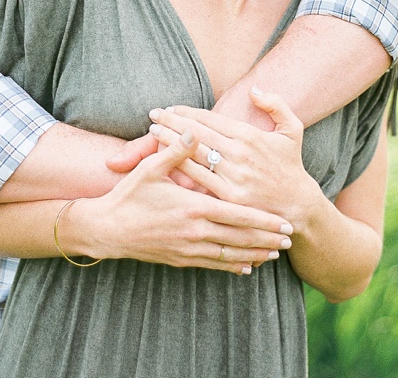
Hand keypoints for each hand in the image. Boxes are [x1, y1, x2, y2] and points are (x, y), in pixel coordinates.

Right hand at [79, 127, 293, 274]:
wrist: (108, 230)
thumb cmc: (130, 195)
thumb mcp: (151, 169)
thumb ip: (177, 150)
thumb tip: (195, 129)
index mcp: (193, 207)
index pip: (237, 215)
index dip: (263, 220)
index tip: (284, 221)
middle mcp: (195, 232)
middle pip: (240, 237)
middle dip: (267, 238)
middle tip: (290, 238)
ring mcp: (189, 248)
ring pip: (230, 254)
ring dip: (255, 254)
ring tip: (275, 253)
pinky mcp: (180, 259)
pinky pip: (214, 265)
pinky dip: (233, 266)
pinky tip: (246, 267)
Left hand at [147, 88, 321, 224]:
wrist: (298, 206)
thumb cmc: (291, 166)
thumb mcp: (293, 130)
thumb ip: (276, 105)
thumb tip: (254, 90)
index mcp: (250, 136)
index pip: (210, 118)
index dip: (188, 112)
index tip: (171, 107)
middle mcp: (239, 154)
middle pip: (197, 133)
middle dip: (172, 122)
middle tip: (153, 114)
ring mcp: (232, 177)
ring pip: (194, 154)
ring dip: (170, 141)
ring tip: (153, 132)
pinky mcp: (228, 198)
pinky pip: (198, 180)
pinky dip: (180, 168)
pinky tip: (165, 161)